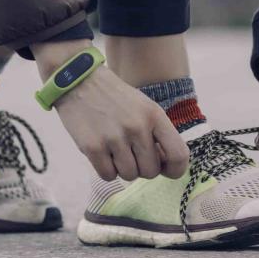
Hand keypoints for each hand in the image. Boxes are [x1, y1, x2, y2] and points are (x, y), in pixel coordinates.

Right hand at [32, 41, 188, 181]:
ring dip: (123, 168)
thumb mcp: (145, 107)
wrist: (80, 82)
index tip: (166, 169)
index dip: (175, 169)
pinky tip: (103, 153)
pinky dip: (106, 169)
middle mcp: (138, 127)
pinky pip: (108, 176)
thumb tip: (165, 165)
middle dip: (143, 168)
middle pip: (151, 171)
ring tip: (116, 150)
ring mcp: (115, 138)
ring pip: (129, 176)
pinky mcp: (93, 148)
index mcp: (154, 115)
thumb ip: (157, 133)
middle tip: (133, 154)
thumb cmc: (115, 98)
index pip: (178, 154)